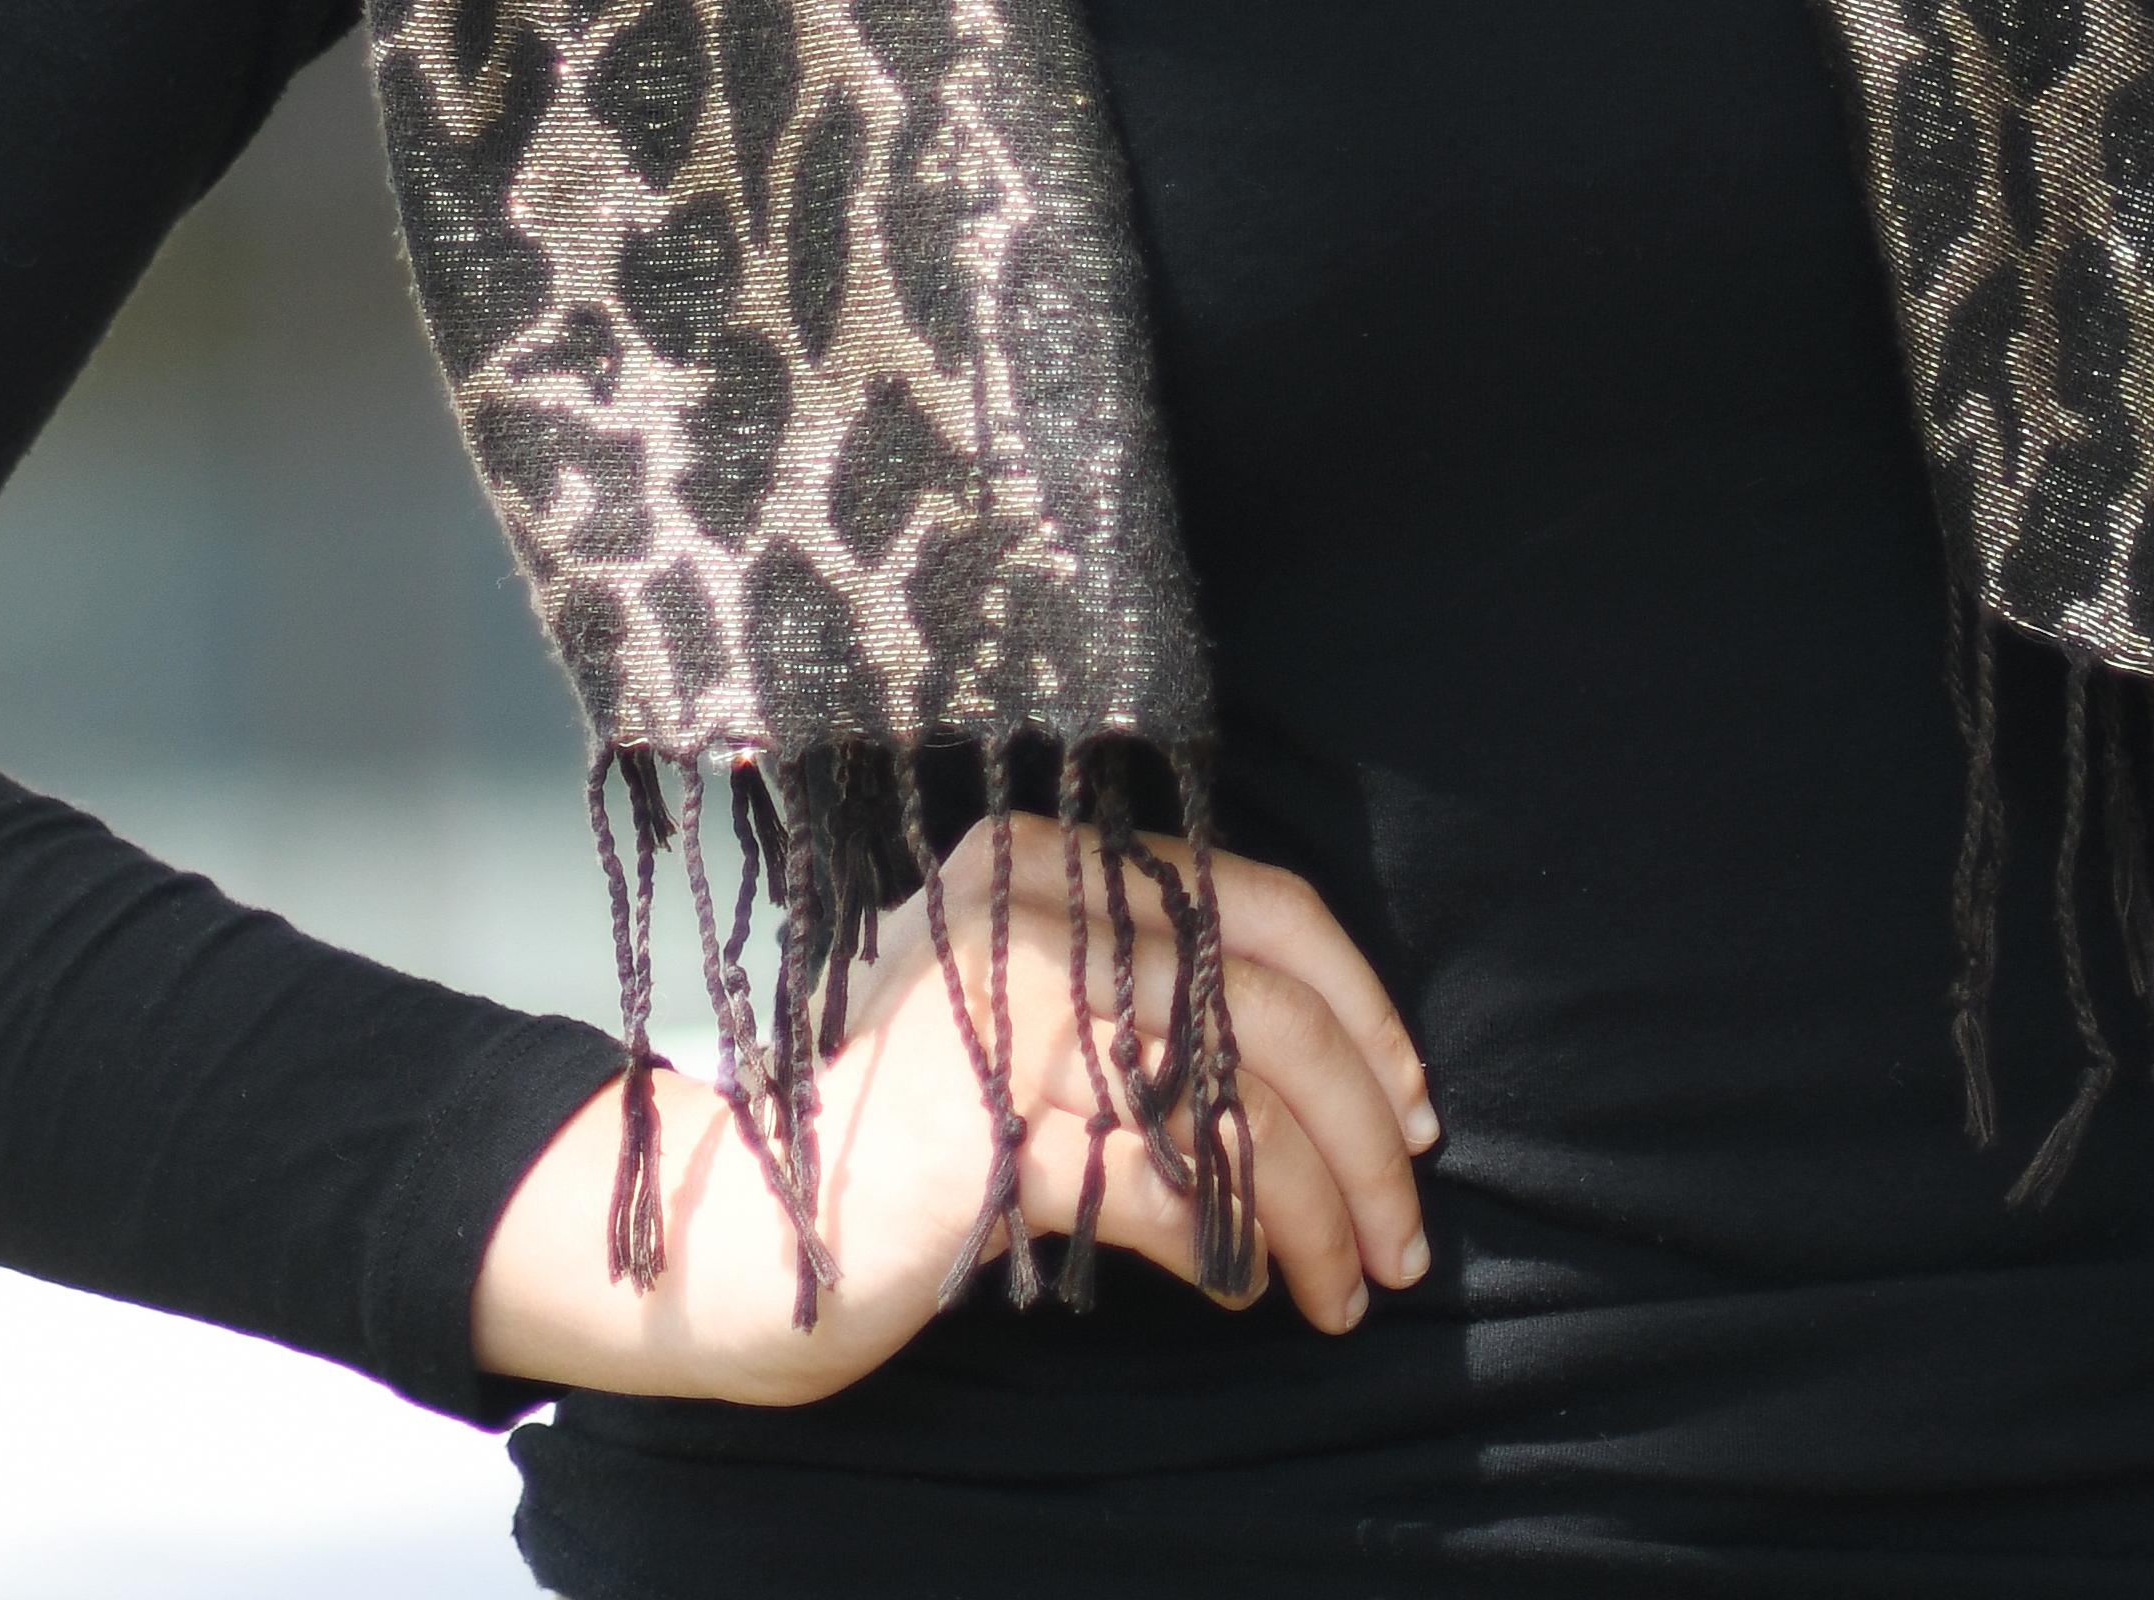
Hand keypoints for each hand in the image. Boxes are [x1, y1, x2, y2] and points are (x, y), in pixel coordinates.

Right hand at [469, 815, 1437, 1404]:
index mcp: (1047, 862)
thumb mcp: (1028, 1027)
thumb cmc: (902, 1137)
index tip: (1414, 1109)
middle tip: (1406, 1235)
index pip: (1258, 903)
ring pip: (1237, 1099)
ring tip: (1349, 1290)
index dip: (1361, 1010)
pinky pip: (1172, 1182)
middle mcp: (1032, 906)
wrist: (739, 1230)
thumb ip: (1142, 1003)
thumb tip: (1333, 1072)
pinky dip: (1235, 1245)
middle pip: (1268, 1007)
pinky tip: (1250, 1292)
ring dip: (1321, 1209)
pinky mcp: (994, 1122)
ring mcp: (1010, 1008)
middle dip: (1366, 1134)